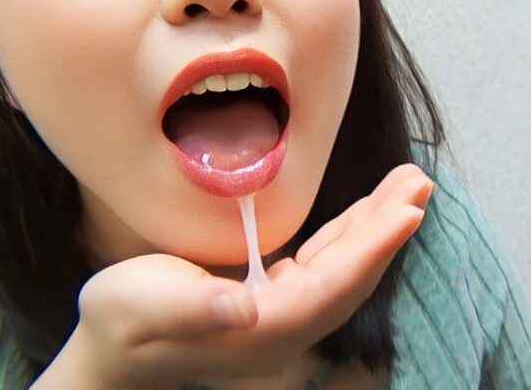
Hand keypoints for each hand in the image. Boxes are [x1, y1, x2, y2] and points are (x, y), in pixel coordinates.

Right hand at [32, 163, 432, 388]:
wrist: (111, 349)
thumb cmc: (120, 323)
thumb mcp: (142, 308)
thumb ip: (194, 310)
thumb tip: (246, 308)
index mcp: (262, 329)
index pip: (334, 285)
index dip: (374, 246)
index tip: (410, 209)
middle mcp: (284, 326)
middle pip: (352, 275)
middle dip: (388, 228)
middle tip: (420, 181)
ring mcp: (281, 315)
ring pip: (344, 269)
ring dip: (376, 228)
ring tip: (407, 186)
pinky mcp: (273, 299)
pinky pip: (325, 266)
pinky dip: (349, 237)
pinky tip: (365, 214)